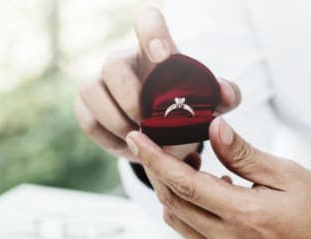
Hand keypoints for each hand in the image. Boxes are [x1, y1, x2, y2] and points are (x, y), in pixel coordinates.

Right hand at [74, 6, 240, 161]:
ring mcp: (98, 82)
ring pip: (92, 91)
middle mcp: (123, 60)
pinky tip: (127, 145)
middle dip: (130, 97)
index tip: (162, 56)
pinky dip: (108, 138)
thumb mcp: (208, 104)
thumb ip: (223, 96)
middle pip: (113, 63)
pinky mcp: (85, 106)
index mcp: (154, 49)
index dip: (151, 32)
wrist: (160, 137)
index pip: (147, 20)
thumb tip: (226, 95)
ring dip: (117, 120)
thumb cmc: (184, 110)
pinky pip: (88, 120)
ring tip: (139, 138)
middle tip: (148, 122)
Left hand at [124, 118, 310, 238]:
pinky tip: (214, 191)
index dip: (154, 160)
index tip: (136, 138)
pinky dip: (193, 210)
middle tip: (160, 146)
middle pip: (172, 205)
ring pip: (179, 222)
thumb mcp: (290, 175)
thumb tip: (214, 129)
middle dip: (158, 173)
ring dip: (173, 193)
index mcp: (245, 216)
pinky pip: (197, 235)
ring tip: (189, 165)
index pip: (184, 185)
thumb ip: (245, 155)